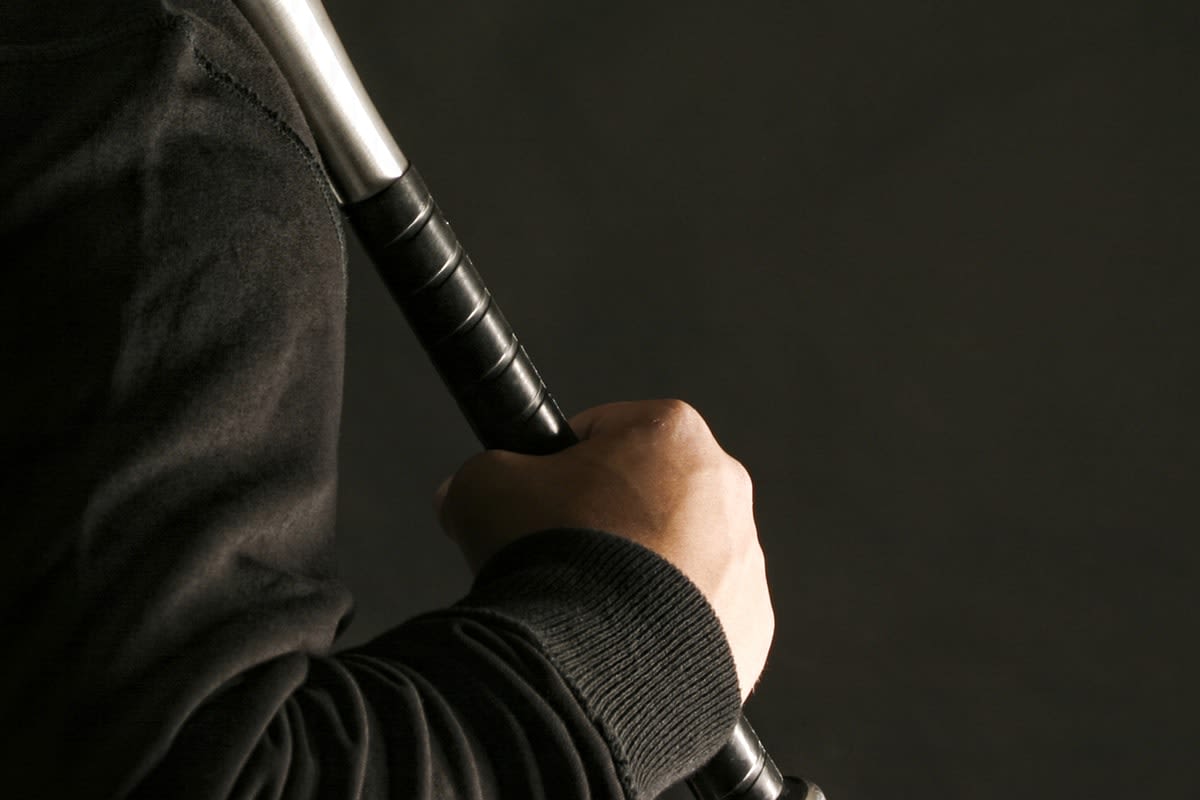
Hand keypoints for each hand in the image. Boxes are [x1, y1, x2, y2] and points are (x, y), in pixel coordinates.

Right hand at [433, 399, 774, 701]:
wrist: (596, 662)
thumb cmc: (554, 561)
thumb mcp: (484, 488)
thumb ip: (482, 473)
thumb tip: (461, 492)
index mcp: (671, 431)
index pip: (603, 432)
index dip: (560, 465)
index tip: (542, 498)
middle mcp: (724, 486)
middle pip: (649, 491)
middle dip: (607, 517)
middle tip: (561, 554)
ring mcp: (745, 557)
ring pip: (681, 553)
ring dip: (642, 571)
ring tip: (591, 604)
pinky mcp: (750, 623)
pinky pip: (703, 613)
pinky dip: (668, 622)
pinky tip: (625, 638)